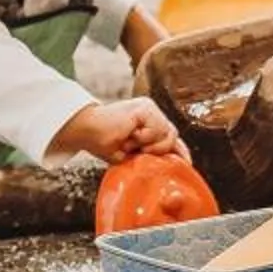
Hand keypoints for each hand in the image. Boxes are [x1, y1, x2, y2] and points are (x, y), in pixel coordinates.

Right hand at [51, 97, 190, 165]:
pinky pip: (156, 130)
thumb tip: (174, 162)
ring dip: (148, 145)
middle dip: (160, 149)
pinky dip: (143, 137)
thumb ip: (151, 154)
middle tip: (138, 151)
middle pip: (173, 135)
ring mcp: (150, 108)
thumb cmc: (104, 143)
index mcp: (149, 121)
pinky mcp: (146, 107)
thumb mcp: (132, 154)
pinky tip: (129, 133)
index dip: (180, 150)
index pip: (171, 136)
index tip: (186, 164)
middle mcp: (152, 112)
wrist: (86, 131)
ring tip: (130, 142)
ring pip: (167, 134)